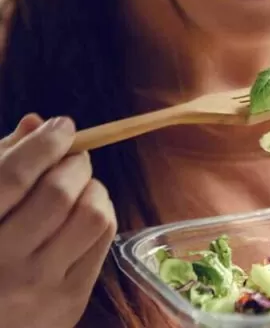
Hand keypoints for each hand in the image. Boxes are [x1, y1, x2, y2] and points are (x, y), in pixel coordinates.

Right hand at [0, 115, 116, 327]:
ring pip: (91, 217)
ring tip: (80, 186)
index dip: (44, 143)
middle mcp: (3, 261)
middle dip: (74, 164)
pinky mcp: (70, 301)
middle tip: (73, 158)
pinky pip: (103, 242)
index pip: (12, 176)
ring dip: (94, 189)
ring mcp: (38, 285)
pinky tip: (86, 213)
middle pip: (57, 193)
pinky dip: (102, 215)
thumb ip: (0, 165)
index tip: (61, 127)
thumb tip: (36, 124)